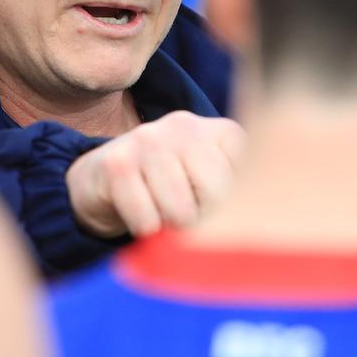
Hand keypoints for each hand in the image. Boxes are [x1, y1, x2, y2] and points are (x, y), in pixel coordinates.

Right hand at [65, 111, 244, 237]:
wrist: (105, 180)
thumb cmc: (174, 189)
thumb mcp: (216, 186)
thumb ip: (243, 196)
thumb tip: (247, 225)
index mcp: (222, 131)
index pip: (251, 181)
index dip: (235, 210)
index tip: (218, 208)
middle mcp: (186, 125)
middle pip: (216, 197)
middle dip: (204, 222)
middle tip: (189, 218)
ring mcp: (149, 138)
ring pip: (181, 212)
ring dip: (172, 230)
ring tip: (164, 216)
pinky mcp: (117, 162)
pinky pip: (146, 220)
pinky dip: (145, 231)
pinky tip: (141, 215)